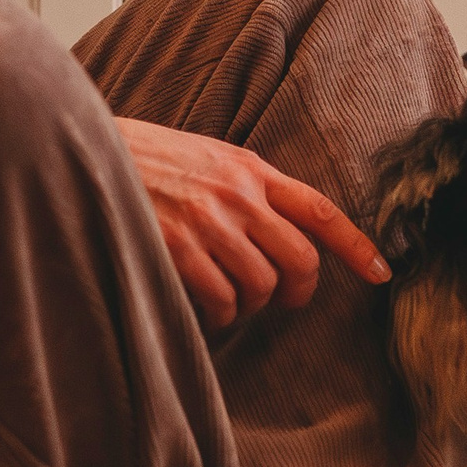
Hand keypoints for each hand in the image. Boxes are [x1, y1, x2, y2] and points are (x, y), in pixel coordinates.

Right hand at [111, 116, 388, 332]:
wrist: (83, 151)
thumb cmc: (141, 160)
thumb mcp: (203, 158)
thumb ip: (242, 186)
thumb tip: (275, 229)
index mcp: (249, 168)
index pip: (320, 210)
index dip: (357, 246)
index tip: (382, 273)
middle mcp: (238, 193)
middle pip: (301, 259)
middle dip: (299, 291)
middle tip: (282, 301)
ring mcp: (209, 221)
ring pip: (262, 285)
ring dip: (250, 305)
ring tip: (228, 300)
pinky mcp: (179, 247)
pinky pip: (222, 300)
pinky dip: (219, 315)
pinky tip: (203, 308)